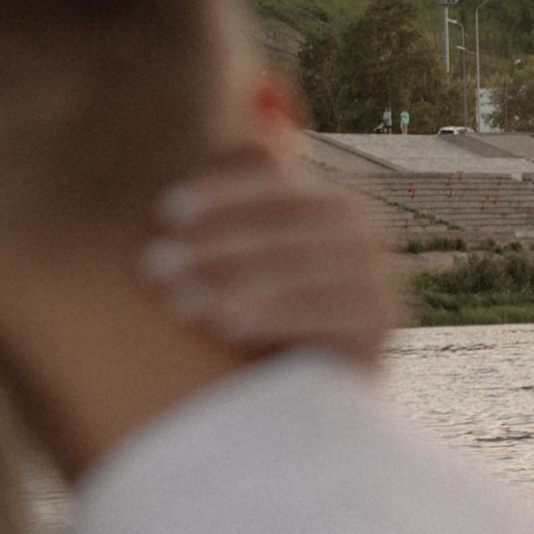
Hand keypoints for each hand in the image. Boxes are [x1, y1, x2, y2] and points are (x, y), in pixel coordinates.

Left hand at [139, 155, 399, 363]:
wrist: (314, 400)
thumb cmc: (268, 319)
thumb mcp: (252, 261)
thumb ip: (246, 209)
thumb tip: (249, 133)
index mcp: (333, 206)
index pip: (276, 189)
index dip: (222, 194)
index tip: (166, 211)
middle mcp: (366, 237)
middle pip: (287, 230)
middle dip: (216, 245)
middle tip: (155, 264)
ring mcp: (378, 283)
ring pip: (302, 271)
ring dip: (235, 281)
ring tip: (178, 299)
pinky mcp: (379, 331)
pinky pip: (322, 318)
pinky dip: (272, 317)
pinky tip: (224, 324)